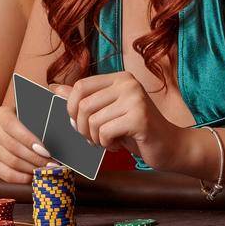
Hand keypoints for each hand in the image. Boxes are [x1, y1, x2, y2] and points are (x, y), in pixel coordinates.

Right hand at [0, 104, 51, 183]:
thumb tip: (64, 112)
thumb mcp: (39, 108)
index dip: (29, 140)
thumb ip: (48, 106)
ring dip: (31, 168)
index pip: (13, 126)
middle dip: (35, 158)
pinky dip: (21, 177)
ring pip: (11, 162)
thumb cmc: (34, 119)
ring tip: (47, 170)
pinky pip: (5, 174)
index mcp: (2, 114)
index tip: (47, 151)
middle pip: (13, 147)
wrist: (21, 128)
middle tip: (52, 164)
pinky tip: (34, 176)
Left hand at [65, 72, 185, 171]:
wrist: (169, 146)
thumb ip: (84, 99)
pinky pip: (106, 132)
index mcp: (119, 78)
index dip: (71, 107)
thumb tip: (55, 88)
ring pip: (93, 122)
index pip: (81, 86)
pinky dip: (107, 144)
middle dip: (83, 129)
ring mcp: (135, 99)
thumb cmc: (136, 130)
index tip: (77, 123)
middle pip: (84, 105)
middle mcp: (127, 84)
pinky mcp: (139, 118)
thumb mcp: (108, 112)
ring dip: (96, 139)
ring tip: (109, 142)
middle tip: (94, 139)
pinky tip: (119, 145)